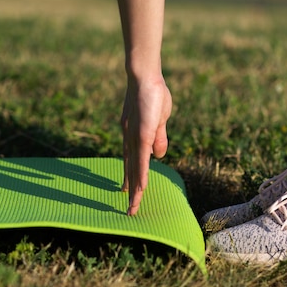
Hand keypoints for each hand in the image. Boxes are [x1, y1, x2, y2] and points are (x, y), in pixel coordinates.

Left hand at [121, 76, 171, 215]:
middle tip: (129, 210)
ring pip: (135, 169)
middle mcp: (130, 139)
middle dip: (131, 191)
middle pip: (131, 170)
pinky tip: (140, 188)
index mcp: (133, 136)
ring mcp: (135, 137)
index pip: (132, 162)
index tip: (127, 191)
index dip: (131, 178)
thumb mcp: (158, 120)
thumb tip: (158, 156)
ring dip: (135, 190)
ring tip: (132, 207)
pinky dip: (140, 175)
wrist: (144, 75)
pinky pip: (141, 160)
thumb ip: (158, 138)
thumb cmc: (153, 93)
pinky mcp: (142, 134)